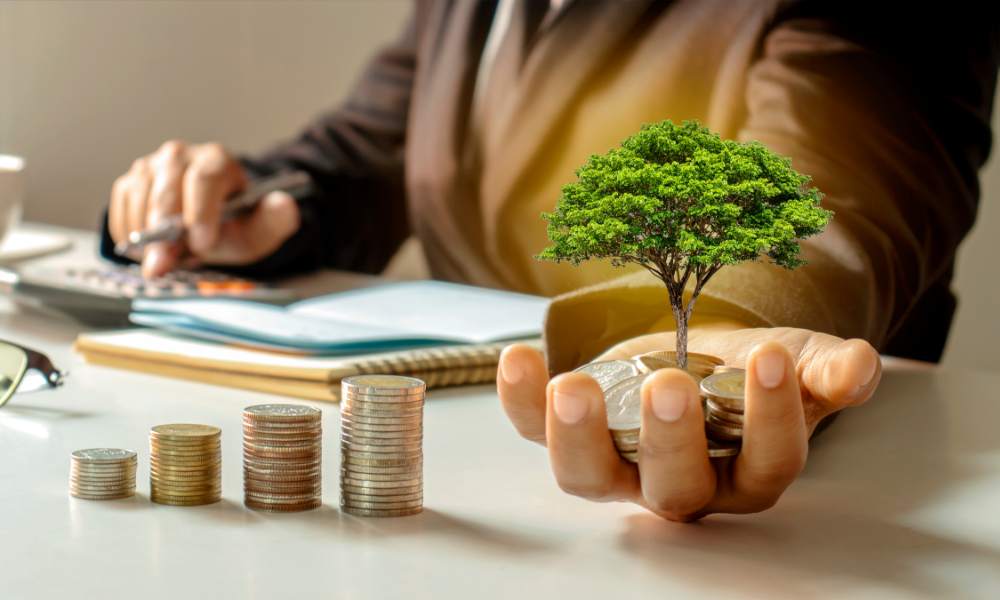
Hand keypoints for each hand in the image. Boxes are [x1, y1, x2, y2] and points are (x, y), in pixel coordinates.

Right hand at [108, 140, 299, 277]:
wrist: (209, 225)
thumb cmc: (234, 226)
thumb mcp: (260, 229)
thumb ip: (276, 220)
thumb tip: (284, 206)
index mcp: (217, 160)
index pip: (205, 178)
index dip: (201, 211)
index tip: (202, 243)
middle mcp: (181, 156)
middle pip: (167, 186)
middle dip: (164, 229)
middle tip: (164, 262)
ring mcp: (152, 166)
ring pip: (139, 194)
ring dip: (144, 232)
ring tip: (158, 259)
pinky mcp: (131, 181)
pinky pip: (120, 204)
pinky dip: (127, 230)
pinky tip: (142, 250)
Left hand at [497, 326, 880, 520]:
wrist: (695, 350)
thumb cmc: (747, 369)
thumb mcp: (797, 362)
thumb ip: (826, 371)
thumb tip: (857, 367)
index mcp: (747, 469)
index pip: (767, 461)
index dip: (771, 417)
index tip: (769, 359)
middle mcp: (681, 481)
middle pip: (675, 488)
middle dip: (670, 441)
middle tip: (669, 386)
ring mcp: (618, 462)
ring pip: (590, 477)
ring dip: (575, 438)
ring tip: (572, 388)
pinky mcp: (572, 431)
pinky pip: (532, 432)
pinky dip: (518, 401)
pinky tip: (518, 360)